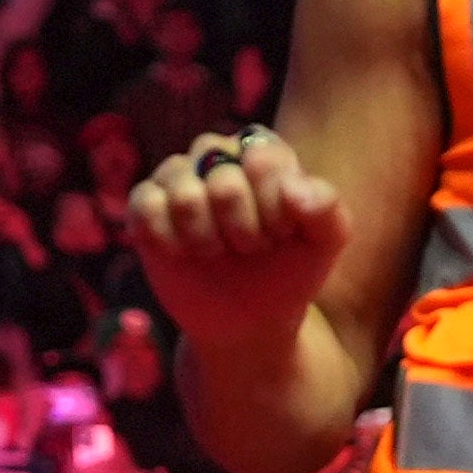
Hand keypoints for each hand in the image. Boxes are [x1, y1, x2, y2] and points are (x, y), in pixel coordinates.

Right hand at [125, 128, 349, 356]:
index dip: (273, 203)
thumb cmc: (290, 270)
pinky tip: (185, 253)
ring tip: (218, 251)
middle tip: (251, 247)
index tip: (283, 232)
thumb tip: (293, 189)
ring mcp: (178, 178)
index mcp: (264, 154)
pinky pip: (147, 205)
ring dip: (207, 236)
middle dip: (244, 227)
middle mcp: (219, 156)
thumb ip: (327, 206)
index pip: (263, 157)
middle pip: (224, 178)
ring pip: (184, 191)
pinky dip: (169, 238)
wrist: (249, 318)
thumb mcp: (325, 241)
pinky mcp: (146, 204)